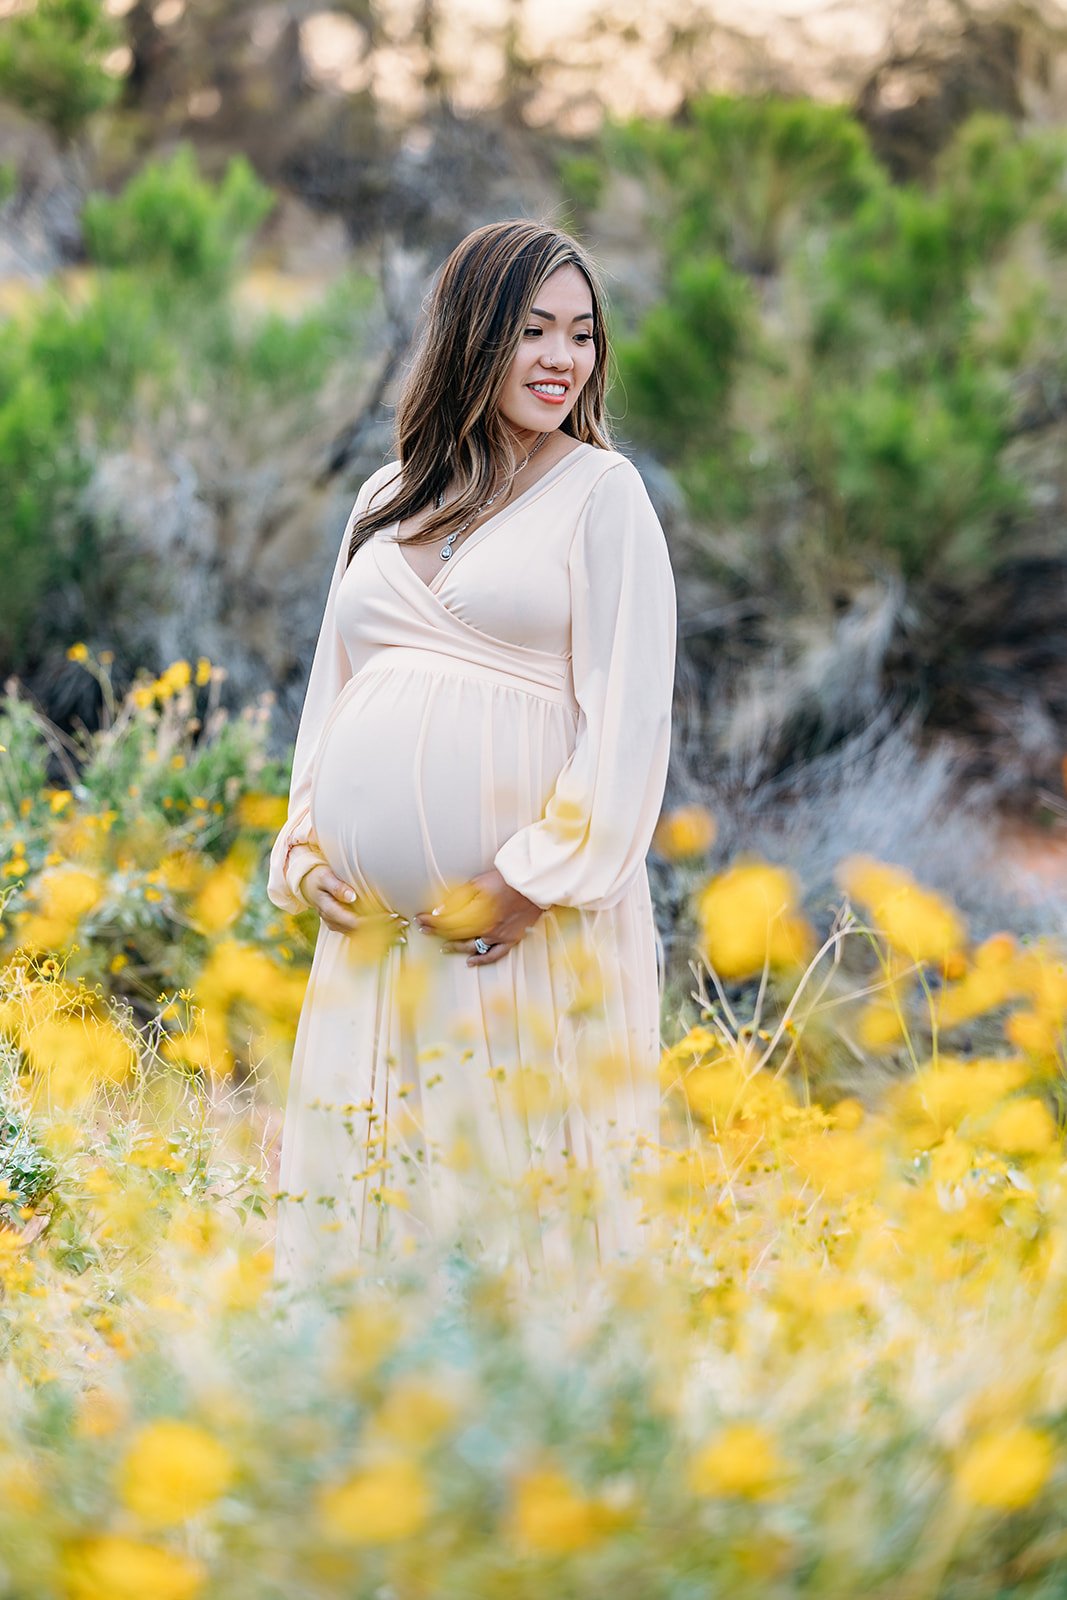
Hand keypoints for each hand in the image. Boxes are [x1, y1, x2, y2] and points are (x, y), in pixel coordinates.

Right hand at [299, 863, 403, 937]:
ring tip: (402, 935)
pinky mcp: (343, 926)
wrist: (309, 884)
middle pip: (361, 932)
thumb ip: (337, 886)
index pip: (355, 922)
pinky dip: (376, 936)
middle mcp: (334, 922)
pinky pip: (361, 935)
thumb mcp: (325, 877)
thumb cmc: (319, 877)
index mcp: (329, 911)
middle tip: (403, 925)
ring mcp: (338, 926)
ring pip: (362, 937)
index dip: (374, 922)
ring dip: (382, 937)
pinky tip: (391, 938)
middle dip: (383, 930)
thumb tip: (351, 896)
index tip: (392, 916)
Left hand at [415, 868, 544, 965]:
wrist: (531, 883)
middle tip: (425, 931)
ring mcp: (498, 935)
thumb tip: (440, 910)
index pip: (447, 921)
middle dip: (438, 932)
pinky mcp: (510, 939)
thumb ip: (458, 898)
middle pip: (455, 934)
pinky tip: (471, 961)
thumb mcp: (477, 883)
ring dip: (455, 947)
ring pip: (471, 946)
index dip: (431, 922)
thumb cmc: (505, 879)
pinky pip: (494, 954)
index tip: (420, 920)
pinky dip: (482, 959)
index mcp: (475, 913)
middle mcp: (485, 928)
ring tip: (444, 946)